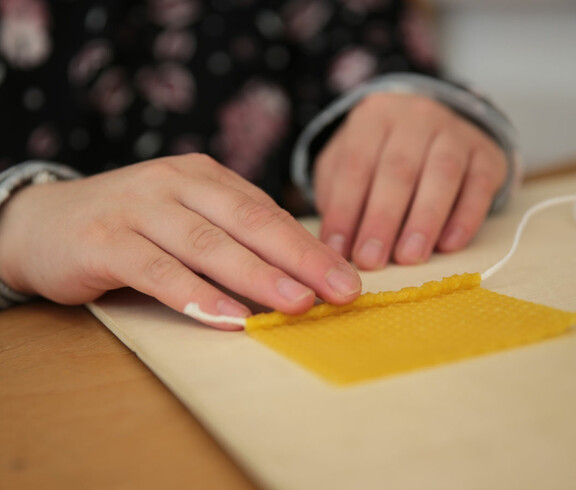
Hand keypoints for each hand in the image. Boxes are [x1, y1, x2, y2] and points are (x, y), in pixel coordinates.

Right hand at [0, 155, 360, 328]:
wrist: (42, 220)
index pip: (267, 212)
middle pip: (249, 222)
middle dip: (301, 259)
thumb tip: (293, 274)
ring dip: (258, 277)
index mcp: (204, 176)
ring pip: (209, 244)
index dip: (309, 246)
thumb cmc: (130, 224)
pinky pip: (158, 270)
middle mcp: (175, 183)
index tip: (346, 278)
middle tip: (342, 291)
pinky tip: (228, 317)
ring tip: (298, 305)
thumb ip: (230, 237)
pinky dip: (196, 295)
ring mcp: (139, 208)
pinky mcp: (105, 240)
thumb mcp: (185, 218)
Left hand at [314, 92, 507, 269]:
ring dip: (424, 221)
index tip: (338, 251)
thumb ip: (336, 198)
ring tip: (409, 258)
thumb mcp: (345, 163)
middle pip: (398, 170)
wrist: (431, 128)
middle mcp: (416, 117)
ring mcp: (456, 132)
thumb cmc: (378, 156)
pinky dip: (465, 218)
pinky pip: (479, 186)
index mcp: (373, 118)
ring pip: (442, 175)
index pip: (355, 165)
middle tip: (371, 260)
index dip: (344, 211)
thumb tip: (335, 249)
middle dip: (382, 219)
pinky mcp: (487, 155)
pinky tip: (448, 246)